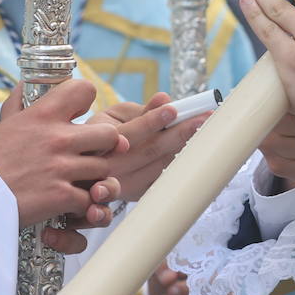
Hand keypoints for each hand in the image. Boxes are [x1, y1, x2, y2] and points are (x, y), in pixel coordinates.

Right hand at [0, 80, 125, 228]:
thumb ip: (15, 107)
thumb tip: (22, 86)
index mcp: (41, 115)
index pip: (83, 90)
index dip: (87, 102)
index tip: (79, 116)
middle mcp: (57, 137)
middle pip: (109, 134)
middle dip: (104, 147)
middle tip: (90, 157)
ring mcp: (61, 167)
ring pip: (104, 169)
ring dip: (94, 180)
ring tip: (79, 185)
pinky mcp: (61, 196)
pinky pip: (90, 200)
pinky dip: (83, 207)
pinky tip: (69, 207)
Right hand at [90, 93, 207, 200]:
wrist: (87, 171)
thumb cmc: (102, 137)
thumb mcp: (113, 118)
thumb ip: (140, 111)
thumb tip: (163, 98)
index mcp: (98, 146)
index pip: (129, 132)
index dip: (151, 120)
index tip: (172, 109)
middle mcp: (109, 170)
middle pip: (150, 151)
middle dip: (179, 134)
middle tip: (203, 118)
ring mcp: (123, 187)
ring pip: (160, 168)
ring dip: (185, 150)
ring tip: (206, 132)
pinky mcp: (138, 196)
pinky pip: (164, 181)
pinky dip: (181, 167)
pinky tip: (198, 154)